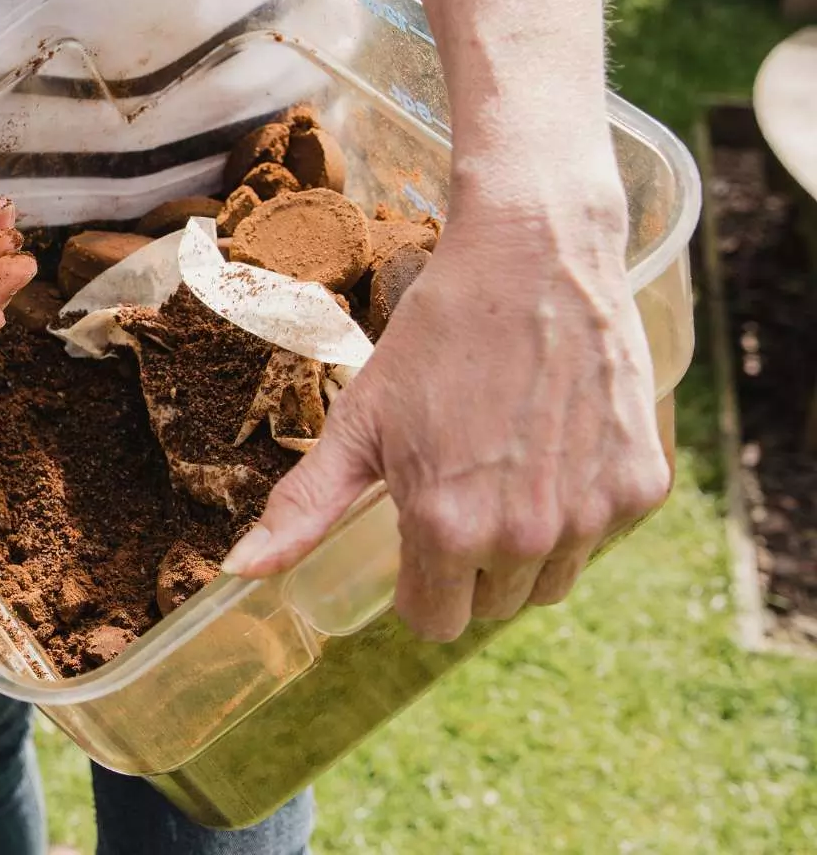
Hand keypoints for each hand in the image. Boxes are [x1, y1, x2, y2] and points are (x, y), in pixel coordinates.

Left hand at [220, 190, 669, 640]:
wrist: (534, 259)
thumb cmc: (436, 337)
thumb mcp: (359, 422)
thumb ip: (304, 508)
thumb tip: (239, 574)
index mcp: (446, 528)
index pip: (432, 621)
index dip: (417, 583)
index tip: (415, 534)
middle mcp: (525, 536)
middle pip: (491, 605)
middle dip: (469, 565)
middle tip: (461, 486)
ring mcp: (592, 516)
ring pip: (551, 581)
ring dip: (527, 549)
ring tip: (505, 469)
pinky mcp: (642, 488)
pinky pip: (603, 536)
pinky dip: (580, 509)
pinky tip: (555, 447)